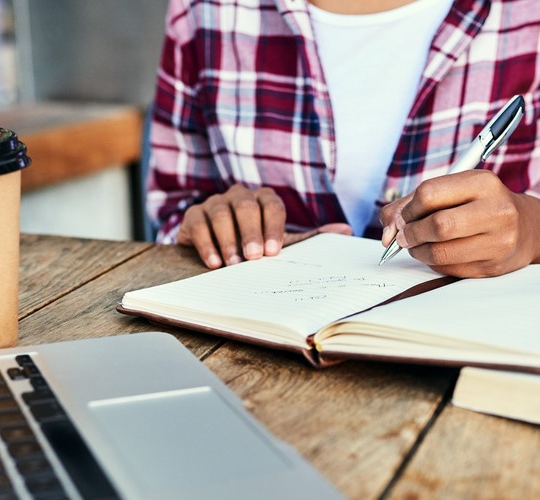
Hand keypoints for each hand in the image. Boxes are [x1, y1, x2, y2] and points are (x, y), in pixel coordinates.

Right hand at [177, 185, 350, 267]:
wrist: (217, 248)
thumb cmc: (254, 244)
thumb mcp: (279, 241)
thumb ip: (309, 237)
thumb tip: (346, 231)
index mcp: (263, 199)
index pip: (271, 205)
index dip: (273, 227)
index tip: (273, 252)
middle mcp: (239, 196)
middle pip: (246, 206)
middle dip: (250, 232)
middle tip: (253, 258)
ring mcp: (214, 203)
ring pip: (221, 214)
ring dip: (228, 241)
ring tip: (233, 264)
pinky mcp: (193, 216)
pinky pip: (199, 225)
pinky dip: (206, 245)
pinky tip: (214, 263)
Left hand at [378, 170, 539, 277]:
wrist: (526, 228)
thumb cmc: (480, 205)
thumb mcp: (454, 190)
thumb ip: (412, 203)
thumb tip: (387, 229)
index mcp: (484, 183)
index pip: (430, 193)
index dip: (408, 208)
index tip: (403, 217)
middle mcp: (496, 211)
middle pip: (437, 225)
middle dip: (411, 233)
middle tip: (404, 237)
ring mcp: (498, 242)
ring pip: (440, 253)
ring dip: (418, 252)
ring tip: (417, 246)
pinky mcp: (492, 267)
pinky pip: (449, 269)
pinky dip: (433, 264)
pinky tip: (438, 255)